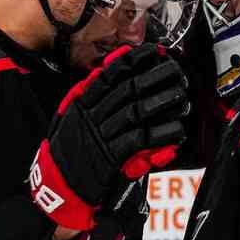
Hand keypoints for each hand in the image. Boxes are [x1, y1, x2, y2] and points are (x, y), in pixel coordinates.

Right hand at [29, 45, 187, 230]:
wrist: (58, 186)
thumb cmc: (70, 150)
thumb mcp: (72, 116)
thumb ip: (90, 94)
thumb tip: (113, 68)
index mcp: (82, 104)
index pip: (108, 76)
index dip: (133, 62)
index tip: (154, 52)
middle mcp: (91, 117)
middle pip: (127, 90)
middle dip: (154, 77)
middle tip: (176, 70)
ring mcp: (100, 137)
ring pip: (135, 112)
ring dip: (161, 103)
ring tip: (181, 95)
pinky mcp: (110, 159)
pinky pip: (139, 141)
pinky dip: (159, 134)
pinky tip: (176, 129)